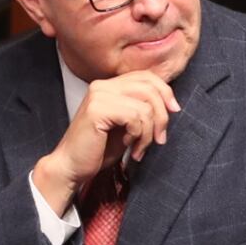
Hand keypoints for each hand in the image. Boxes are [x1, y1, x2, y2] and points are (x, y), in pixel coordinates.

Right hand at [33, 71, 179, 213]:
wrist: (72, 167)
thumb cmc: (98, 150)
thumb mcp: (126, 125)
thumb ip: (141, 109)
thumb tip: (170, 103)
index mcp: (109, 86)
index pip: (146, 76)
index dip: (165, 92)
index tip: (173, 111)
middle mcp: (102, 86)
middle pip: (150, 88)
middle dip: (161, 116)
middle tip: (159, 138)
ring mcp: (98, 96)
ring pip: (145, 106)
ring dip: (148, 132)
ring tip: (139, 148)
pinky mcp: (97, 110)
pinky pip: (135, 117)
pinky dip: (138, 136)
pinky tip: (129, 147)